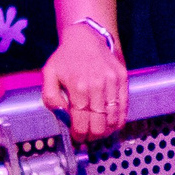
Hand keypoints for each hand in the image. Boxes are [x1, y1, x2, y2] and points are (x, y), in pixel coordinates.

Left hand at [40, 26, 129, 144]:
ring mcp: (113, 82)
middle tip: (88, 137)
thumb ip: (51, 98)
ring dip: (107, 129)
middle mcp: (98, 86)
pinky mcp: (123, 78)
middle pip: (100, 124)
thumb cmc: (66, 57)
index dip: (80, 135)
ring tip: (100, 131)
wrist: (87, 36)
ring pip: (114, 117)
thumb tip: (62, 116)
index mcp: (78, 88)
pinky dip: (120, 118)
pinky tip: (113, 123)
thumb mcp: (49, 75)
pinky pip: (124, 105)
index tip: (78, 138)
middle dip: (93, 135)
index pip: (82, 123)